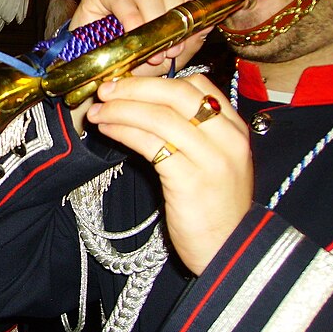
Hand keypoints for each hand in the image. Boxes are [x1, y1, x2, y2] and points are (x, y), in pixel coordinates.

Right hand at [70, 0, 208, 74]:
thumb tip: (211, 18)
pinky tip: (132, 34)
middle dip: (174, 19)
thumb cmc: (136, 61)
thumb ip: (194, 34)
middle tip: (173, 48)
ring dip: (153, 24)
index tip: (196, 2)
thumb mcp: (174, 52)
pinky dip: (130, 17)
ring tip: (154, 53)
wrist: (103, 73)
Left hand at [87, 74, 252, 274]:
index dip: (157, 80)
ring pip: (160, 117)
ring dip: (122, 109)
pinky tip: (108, 130)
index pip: (198, 85)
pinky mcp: (190, 181)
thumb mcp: (214, 162)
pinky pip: (151, 144)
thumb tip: (143, 108)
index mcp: (235, 129)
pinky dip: (125, 131)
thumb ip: (191, 133)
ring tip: (98, 112)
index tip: (127, 82)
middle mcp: (228, 138)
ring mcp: (211, 159)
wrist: (231, 251)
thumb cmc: (214, 208)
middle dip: (135, 87)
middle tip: (105, 90)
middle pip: (176, 94)